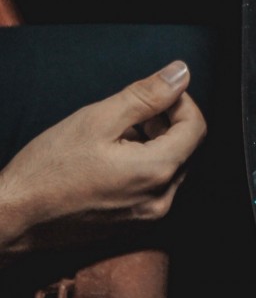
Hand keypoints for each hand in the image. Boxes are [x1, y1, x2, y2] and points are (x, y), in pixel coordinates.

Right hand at [0, 61, 206, 255]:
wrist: (13, 218)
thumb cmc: (47, 169)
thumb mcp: (97, 119)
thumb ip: (146, 96)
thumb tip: (179, 74)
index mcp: (157, 171)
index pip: (196, 128)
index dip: (181, 103)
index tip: (158, 93)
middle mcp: (161, 199)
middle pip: (185, 148)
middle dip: (166, 123)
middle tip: (132, 112)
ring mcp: (148, 215)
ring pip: (169, 166)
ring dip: (154, 143)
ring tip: (116, 134)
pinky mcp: (134, 223)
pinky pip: (154, 186)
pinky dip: (143, 165)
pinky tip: (111, 158)